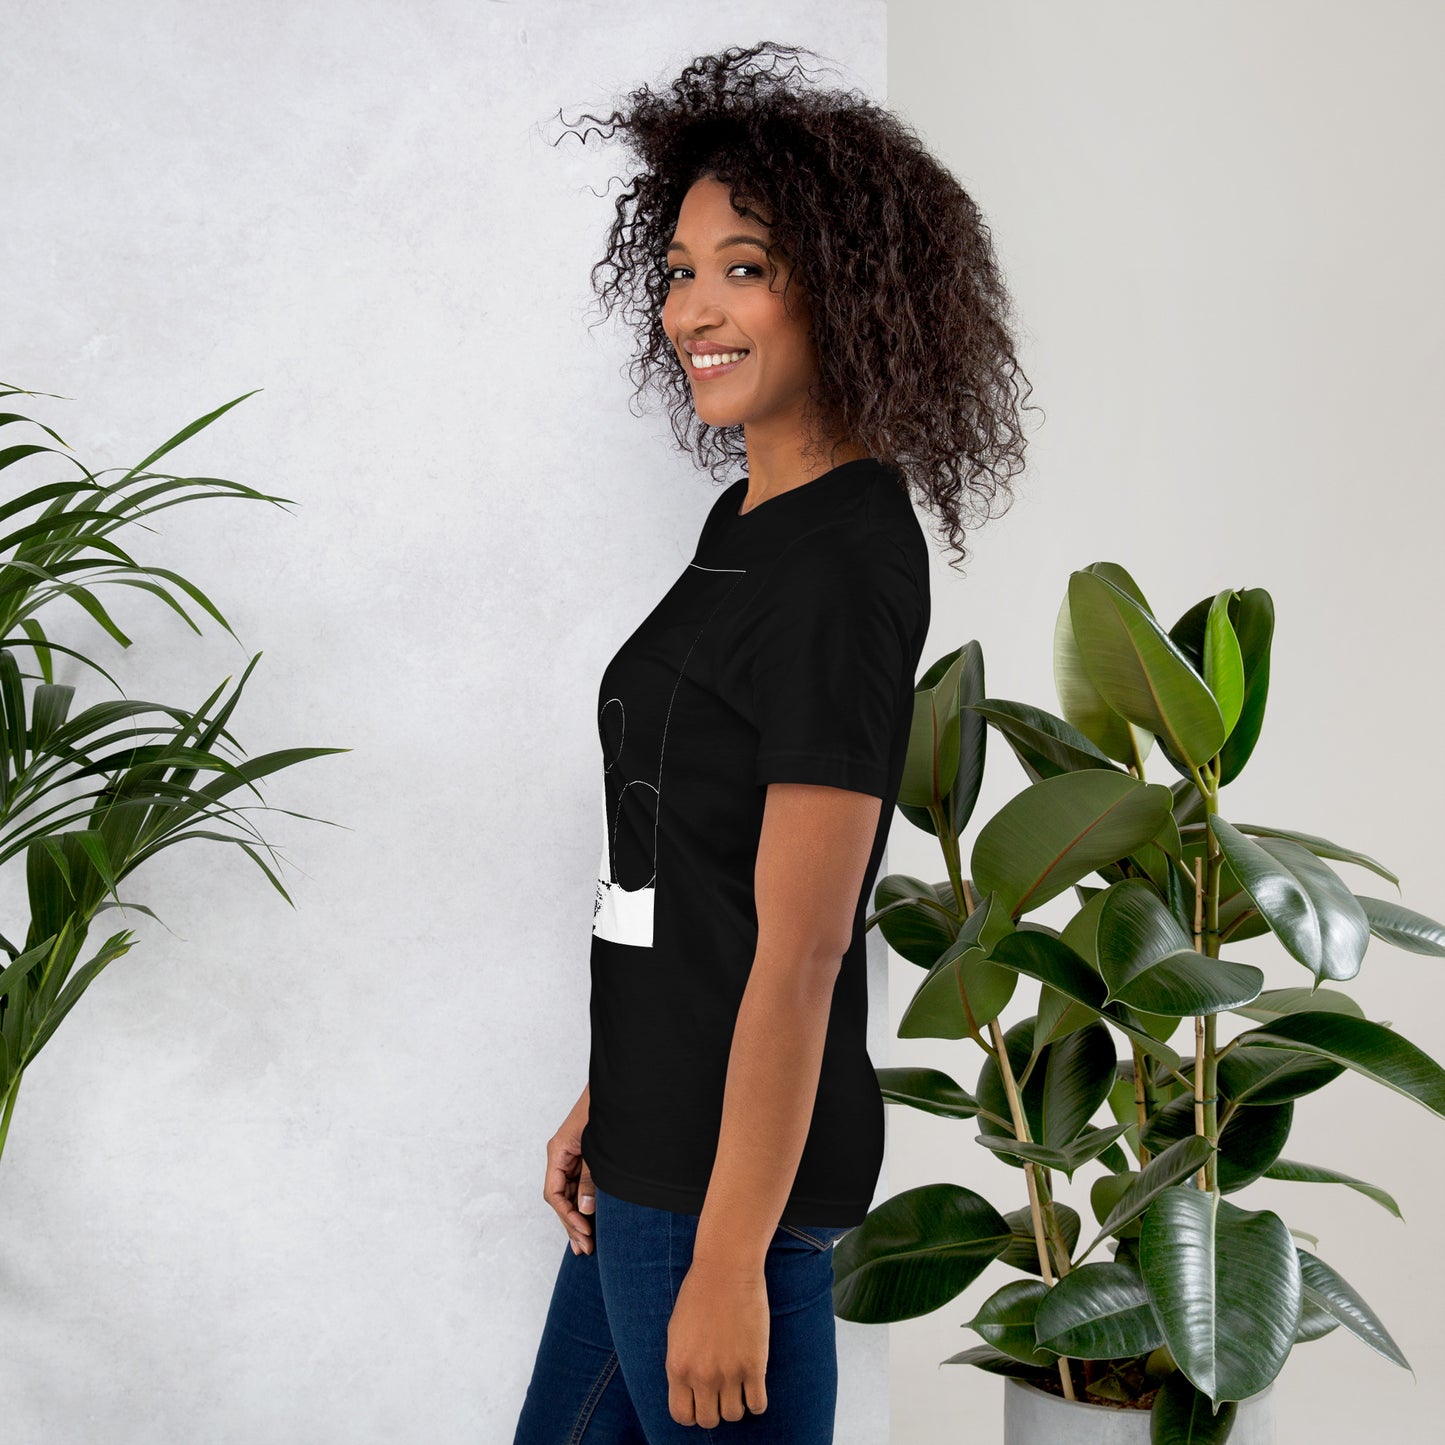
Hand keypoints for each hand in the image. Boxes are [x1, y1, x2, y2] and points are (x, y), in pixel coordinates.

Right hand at [543, 1088, 595, 1254]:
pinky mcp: (585, 1156)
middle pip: (560, 1197)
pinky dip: (585, 1203)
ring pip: (569, 1193)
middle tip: (586, 1248)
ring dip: (578, 1217)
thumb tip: (584, 1209)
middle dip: (571, 1223)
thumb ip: (591, 1179)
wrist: (620, 1087)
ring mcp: (573, 1156)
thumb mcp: (597, 1148)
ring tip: (586, 1245)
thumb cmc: (606, 1110)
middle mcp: (561, 1155)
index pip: (553, 1193)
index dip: (567, 1215)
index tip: (584, 1231)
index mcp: (558, 1151)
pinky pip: (580, 1185)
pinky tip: (592, 1221)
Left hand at [666, 1259, 769, 1426]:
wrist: (726, 1270)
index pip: (682, 1415)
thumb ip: (681, 1364)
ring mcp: (729, 1373)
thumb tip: (688, 1389)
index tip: (701, 1400)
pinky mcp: (754, 1366)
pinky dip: (757, 1401)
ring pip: (734, 1415)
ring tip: (739, 1384)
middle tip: (722, 1391)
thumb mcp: (677, 1332)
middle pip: (709, 1420)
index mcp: (678, 1367)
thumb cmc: (699, 1294)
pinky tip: (755, 1384)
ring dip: (737, 1403)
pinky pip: (758, 1405)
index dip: (693, 1412)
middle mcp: (701, 1375)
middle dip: (715, 1409)